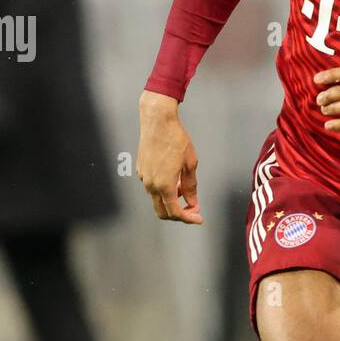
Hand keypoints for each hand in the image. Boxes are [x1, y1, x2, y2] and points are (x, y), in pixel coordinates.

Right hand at [136, 90, 202, 222]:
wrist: (157, 122)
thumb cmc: (176, 139)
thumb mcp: (190, 164)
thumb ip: (190, 186)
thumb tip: (192, 201)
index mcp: (164, 185)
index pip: (175, 213)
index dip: (188, 218)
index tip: (198, 218)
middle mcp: (151, 185)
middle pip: (162, 212)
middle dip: (178, 215)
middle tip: (192, 210)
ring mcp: (144, 178)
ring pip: (157, 199)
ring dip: (171, 200)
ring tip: (184, 190)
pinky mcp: (141, 170)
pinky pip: (153, 187)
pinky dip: (164, 190)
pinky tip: (174, 180)